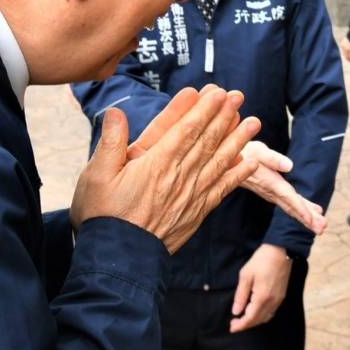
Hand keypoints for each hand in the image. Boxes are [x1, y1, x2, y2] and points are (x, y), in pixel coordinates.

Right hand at [73, 86, 262, 252]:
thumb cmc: (102, 215)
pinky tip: (249, 162)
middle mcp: (178, 176)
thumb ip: (110, 142)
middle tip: (238, 96)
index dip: (201, 108)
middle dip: (223, 116)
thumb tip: (116, 112)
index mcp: (154, 163)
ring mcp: (190, 195)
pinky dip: (237, 175)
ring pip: (219, 161)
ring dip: (237, 140)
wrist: (118, 258)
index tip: (214, 92)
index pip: (183, 129)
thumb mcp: (96, 174)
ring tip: (253, 121)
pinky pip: (221, 190)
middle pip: (205, 140)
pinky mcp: (196, 213)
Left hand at [230, 244, 291, 333]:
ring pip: (266, 317)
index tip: (231, 327)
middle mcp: (272, 302)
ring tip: (243, 318)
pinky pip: (272, 312)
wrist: (281, 251)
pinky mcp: (282, 295)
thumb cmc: (261, 261)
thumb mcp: (246, 275)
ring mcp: (279, 299)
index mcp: (262, 297)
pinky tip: (256, 311)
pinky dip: (262, 316)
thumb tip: (236, 311)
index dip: (240, 325)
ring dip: (254, 321)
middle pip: (258, 320)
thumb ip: (241, 295)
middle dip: (246, 325)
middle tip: (234, 324)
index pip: (250, 318)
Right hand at [241, 141, 326, 234]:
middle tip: (322, 229)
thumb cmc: (245, 153)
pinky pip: (289, 203)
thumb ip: (272, 158)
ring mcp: (272, 194)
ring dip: (306, 218)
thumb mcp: (258, 151)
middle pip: (292, 208)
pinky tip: (312, 213)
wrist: (230, 162)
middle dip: (307, 219)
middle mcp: (272, 192)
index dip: (300, 208)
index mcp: (271, 182)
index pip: (288, 198)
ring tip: (321, 226)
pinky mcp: (273, 192)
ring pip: (291, 208)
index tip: (311, 219)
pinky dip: (301, 209)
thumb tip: (290, 166)